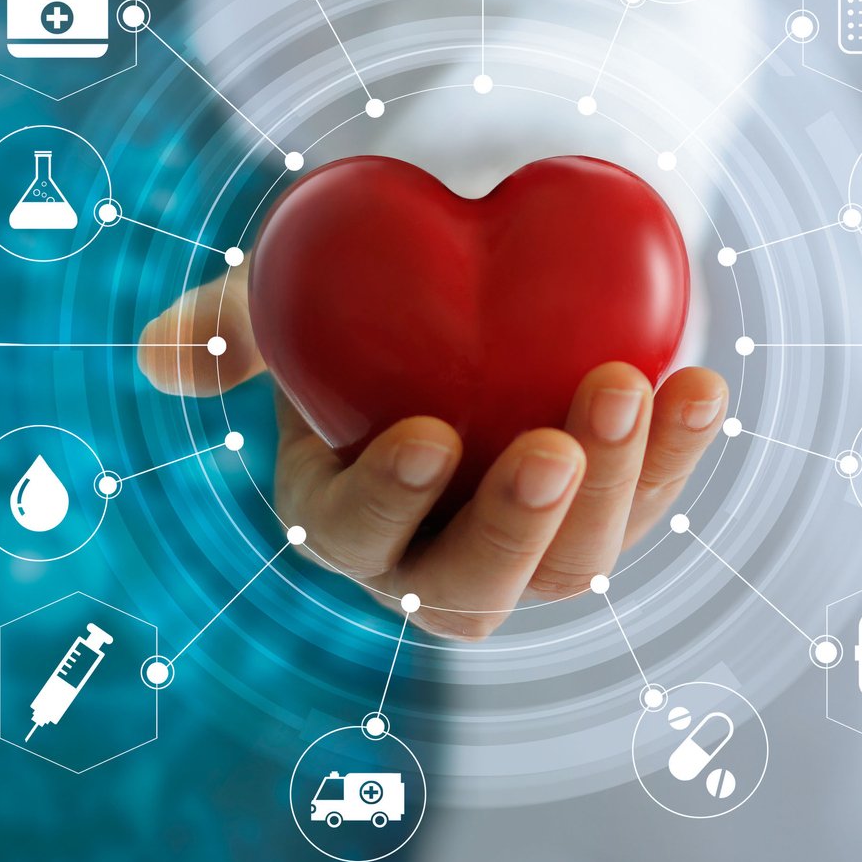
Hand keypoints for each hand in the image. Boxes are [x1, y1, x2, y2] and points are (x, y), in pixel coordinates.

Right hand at [136, 266, 728, 639]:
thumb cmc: (360, 296)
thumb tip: (160, 355)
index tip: (427, 435)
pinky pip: (649, 503)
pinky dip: (677, 451)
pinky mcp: (609, 513)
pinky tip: (702, 386)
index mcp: (343, 517)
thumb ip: (234, 322)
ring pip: (572, 562)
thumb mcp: (292, 293)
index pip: (356, 536)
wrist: (464, 275)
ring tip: (632, 385)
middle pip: (472, 586)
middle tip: (553, 444)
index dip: (390, 501)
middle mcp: (433, 558)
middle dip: (516, 525)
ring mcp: (530, 546)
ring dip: (613, 485)